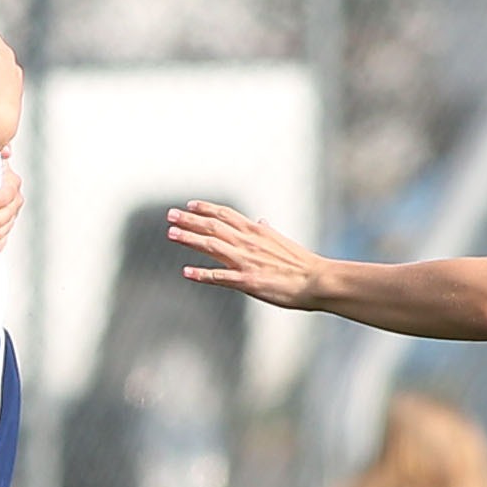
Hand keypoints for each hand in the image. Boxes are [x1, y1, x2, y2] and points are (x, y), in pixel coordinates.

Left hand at [168, 201, 322, 308]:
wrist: (317, 280)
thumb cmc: (302, 264)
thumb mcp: (282, 241)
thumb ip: (267, 232)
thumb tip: (261, 221)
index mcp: (256, 231)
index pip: (226, 214)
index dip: (205, 208)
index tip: (189, 205)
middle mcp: (248, 242)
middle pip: (213, 226)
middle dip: (189, 220)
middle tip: (170, 215)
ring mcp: (246, 261)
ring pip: (211, 246)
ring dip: (189, 239)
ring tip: (171, 234)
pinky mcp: (247, 281)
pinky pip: (219, 277)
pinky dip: (201, 274)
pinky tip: (186, 272)